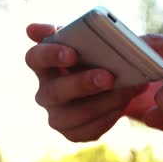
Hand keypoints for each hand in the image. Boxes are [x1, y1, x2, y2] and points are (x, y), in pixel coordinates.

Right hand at [25, 23, 147, 141]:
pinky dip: (110, 116)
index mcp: (44, 64)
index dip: (50, 55)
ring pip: (75, 115)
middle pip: (55, 91)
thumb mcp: (90, 38)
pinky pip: (90, 130)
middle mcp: (45, 91)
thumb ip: (74, 29)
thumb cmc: (98, 56)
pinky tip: (125, 103)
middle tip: (109, 76)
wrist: (117, 82)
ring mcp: (56, 115)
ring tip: (128, 90)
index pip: (34, 58)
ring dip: (104, 102)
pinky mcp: (72, 132)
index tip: (72, 53)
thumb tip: (38, 29)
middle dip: (83, 83)